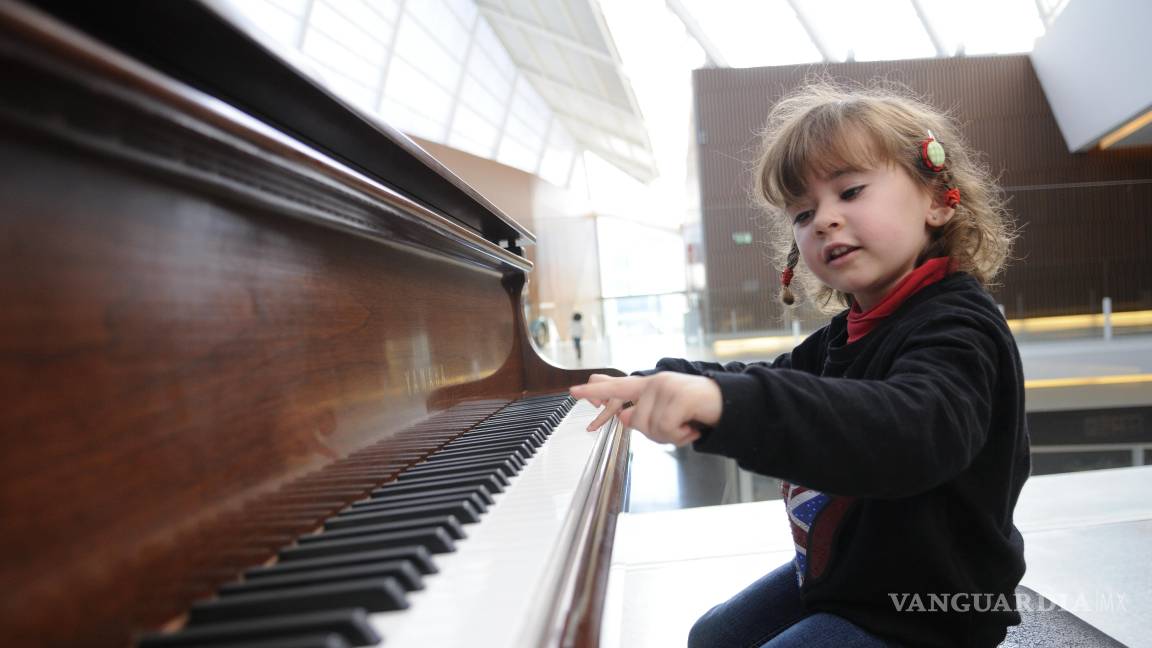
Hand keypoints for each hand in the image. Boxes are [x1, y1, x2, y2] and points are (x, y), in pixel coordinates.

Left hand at [570, 373, 721, 446]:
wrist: (726, 404)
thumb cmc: (693, 411)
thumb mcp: (665, 416)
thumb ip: (642, 417)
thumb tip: (625, 418)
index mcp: (647, 387)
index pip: (616, 387)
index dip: (594, 391)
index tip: (572, 392)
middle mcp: (654, 383)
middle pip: (635, 422)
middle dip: (655, 434)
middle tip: (677, 428)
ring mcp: (667, 387)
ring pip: (651, 428)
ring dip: (670, 435)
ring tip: (686, 426)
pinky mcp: (680, 396)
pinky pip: (667, 428)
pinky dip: (680, 435)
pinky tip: (691, 427)